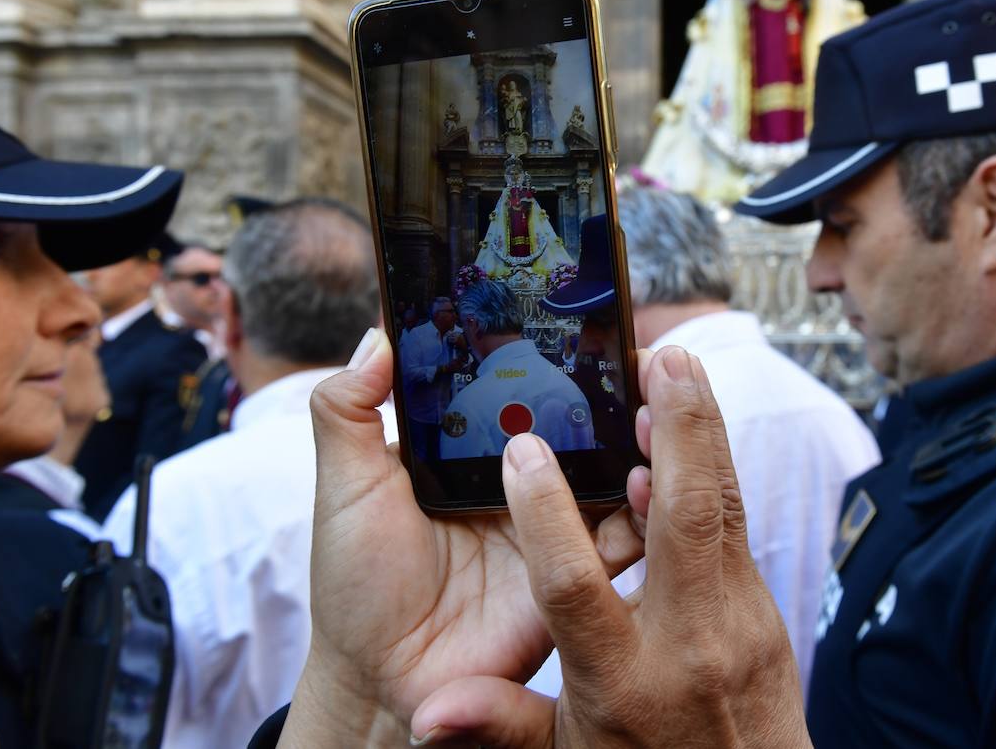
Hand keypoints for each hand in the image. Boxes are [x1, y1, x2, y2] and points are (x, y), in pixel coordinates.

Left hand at [276, 329, 644, 745]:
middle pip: (575, 424)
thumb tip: (375, 337)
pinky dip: (645, 508)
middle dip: (608, 388)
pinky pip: (624, 537)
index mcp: (470, 454)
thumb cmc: (356, 587)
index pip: (517, 391)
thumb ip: (347, 413)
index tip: (577, 312)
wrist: (382, 683)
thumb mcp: (344, 490)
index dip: (546, 354)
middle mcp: (519, 484)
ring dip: (635, 437)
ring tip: (648, 402)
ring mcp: (551, 528)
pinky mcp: (577, 575)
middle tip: (633, 350)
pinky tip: (651, 478)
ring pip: (612, 471)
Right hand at [409, 346, 811, 747]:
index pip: (577, 585)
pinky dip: (712, 468)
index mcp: (622, 681)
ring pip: (723, 507)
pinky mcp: (761, 609)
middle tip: (660, 359)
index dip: (545, 515)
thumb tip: (425, 715)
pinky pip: (734, 522)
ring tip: (677, 366)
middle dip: (677, 432)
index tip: (521, 452)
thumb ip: (498, 723)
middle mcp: (687, 641)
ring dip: (701, 431)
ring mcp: (736, 621)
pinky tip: (689, 429)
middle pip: (687, 520)